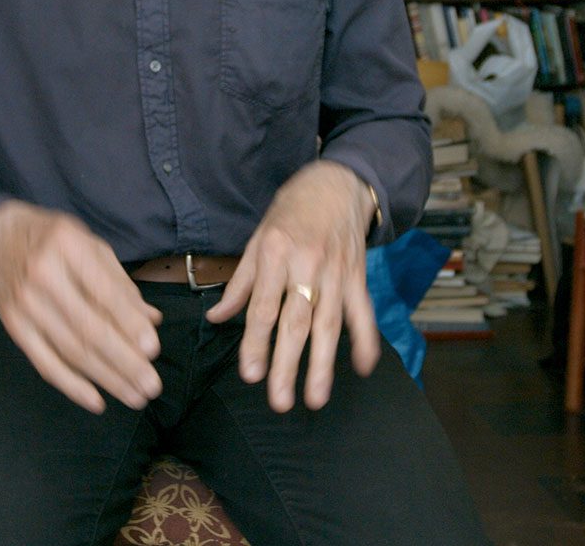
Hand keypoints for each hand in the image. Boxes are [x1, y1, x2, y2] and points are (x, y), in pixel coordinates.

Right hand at [0, 201, 162, 414]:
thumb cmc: (55, 242)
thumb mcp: (91, 246)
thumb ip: (121, 284)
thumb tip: (151, 322)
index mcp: (68, 245)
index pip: (103, 292)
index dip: (128, 324)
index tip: (153, 349)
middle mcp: (42, 274)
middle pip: (87, 328)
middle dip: (124, 362)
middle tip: (151, 385)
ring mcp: (24, 304)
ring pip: (70, 351)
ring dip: (107, 378)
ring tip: (135, 396)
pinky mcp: (14, 327)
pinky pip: (44, 363)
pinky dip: (72, 386)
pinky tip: (97, 400)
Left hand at [204, 160, 379, 412]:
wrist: (338, 184)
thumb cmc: (291, 212)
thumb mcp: (258, 238)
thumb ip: (241, 283)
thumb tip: (218, 318)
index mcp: (276, 253)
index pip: (264, 306)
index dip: (256, 342)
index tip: (251, 373)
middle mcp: (307, 264)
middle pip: (296, 321)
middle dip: (287, 364)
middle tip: (279, 400)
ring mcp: (336, 272)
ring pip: (329, 324)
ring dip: (323, 364)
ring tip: (316, 398)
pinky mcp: (358, 276)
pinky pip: (362, 311)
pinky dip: (366, 339)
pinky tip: (363, 366)